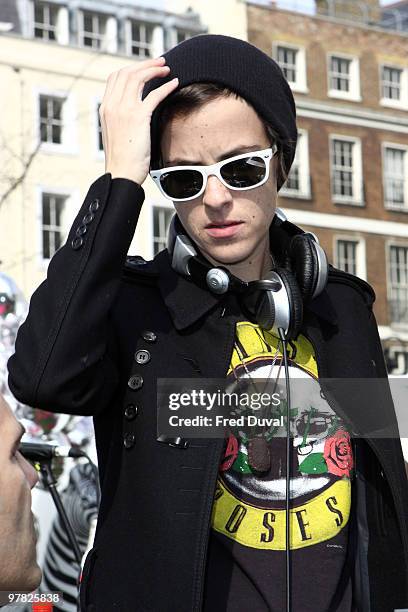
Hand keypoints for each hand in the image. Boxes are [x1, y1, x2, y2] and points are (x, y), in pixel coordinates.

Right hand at [99, 57, 177, 184]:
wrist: (121, 174)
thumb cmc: (123, 159)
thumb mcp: (117, 134)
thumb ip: (122, 118)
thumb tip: (136, 113)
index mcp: (105, 108)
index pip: (116, 77)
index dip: (132, 68)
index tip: (146, 68)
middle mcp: (112, 105)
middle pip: (128, 72)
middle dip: (146, 64)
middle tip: (161, 62)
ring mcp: (123, 110)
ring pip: (138, 78)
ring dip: (154, 70)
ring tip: (167, 70)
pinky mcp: (138, 117)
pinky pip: (153, 95)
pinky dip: (165, 87)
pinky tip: (174, 84)